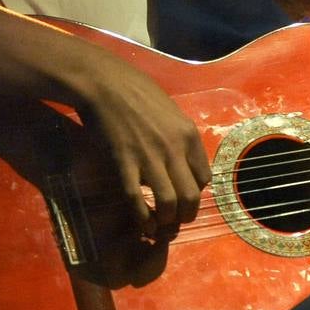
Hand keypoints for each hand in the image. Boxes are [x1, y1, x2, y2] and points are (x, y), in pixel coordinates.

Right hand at [77, 56, 210, 234]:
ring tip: (161, 225)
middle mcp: (174, 149)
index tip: (185, 196)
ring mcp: (149, 157)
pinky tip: (144, 225)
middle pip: (191, 196)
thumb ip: (179, 137)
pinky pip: (137, 199)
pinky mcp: (124, 163)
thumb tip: (182, 160)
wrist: (104, 83)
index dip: (196, 193)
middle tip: (177, 219)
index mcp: (189, 135)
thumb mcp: (171, 111)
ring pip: (169, 203)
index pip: (205, 178)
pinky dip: (143, 219)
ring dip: (167, 221)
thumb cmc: (136, 91)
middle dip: (186, 215)